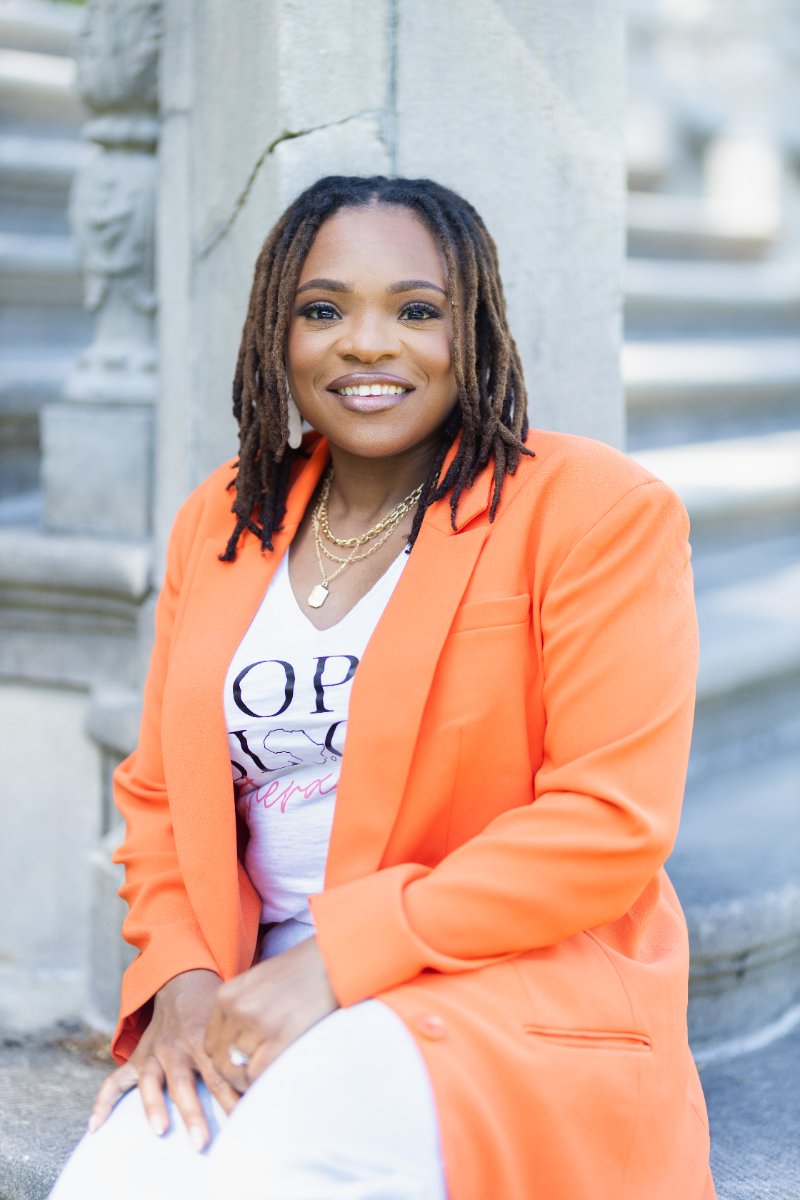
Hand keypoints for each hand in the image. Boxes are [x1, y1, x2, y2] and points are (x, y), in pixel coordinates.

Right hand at [88, 969, 239, 1149]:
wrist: (184, 980)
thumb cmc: (214, 1009)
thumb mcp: (230, 1021)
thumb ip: (241, 1048)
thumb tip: (267, 1078)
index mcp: (203, 1037)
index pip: (218, 1075)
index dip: (230, 1099)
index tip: (241, 1121)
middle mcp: (176, 1046)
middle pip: (184, 1084)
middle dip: (193, 1113)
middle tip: (201, 1141)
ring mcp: (153, 1053)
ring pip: (150, 1082)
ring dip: (153, 1107)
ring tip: (159, 1130)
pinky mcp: (138, 1058)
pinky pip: (115, 1082)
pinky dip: (103, 1104)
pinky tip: (96, 1127)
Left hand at [204, 936, 338, 1092]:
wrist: (332, 958)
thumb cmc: (301, 972)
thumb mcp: (258, 984)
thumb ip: (242, 1011)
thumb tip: (237, 1050)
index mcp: (227, 994)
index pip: (210, 1044)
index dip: (226, 1060)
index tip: (244, 1065)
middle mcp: (236, 1007)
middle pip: (219, 1060)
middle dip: (235, 1075)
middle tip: (256, 1077)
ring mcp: (257, 1021)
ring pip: (237, 1071)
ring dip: (250, 1080)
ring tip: (269, 1076)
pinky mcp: (280, 1035)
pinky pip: (257, 1074)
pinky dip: (263, 1082)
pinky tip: (277, 1074)